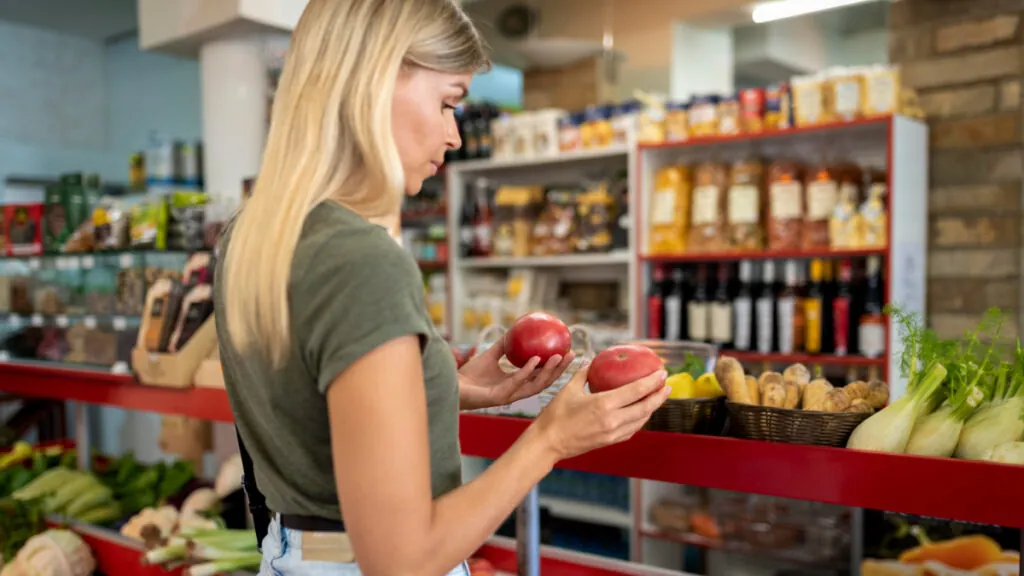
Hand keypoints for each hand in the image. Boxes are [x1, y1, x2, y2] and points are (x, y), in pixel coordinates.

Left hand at [458, 338, 574, 409]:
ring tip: (558, 357)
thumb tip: (516, 329)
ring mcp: (509, 396)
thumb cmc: (469, 374)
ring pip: (535, 385)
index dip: (556, 366)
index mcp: (516, 384)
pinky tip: (534, 359)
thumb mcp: (490, 355)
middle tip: (571, 354)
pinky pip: (516, 382)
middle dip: (560, 370)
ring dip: (548, 371)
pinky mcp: (500, 398)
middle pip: (545, 382)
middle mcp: (516, 391)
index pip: (541, 375)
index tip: (567, 352)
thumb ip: (503, 345)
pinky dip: (526, 371)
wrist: (453, 386)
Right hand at [531, 365, 668, 460]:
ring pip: (641, 420)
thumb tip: (592, 361)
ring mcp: (613, 433)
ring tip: (658, 397)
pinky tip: (641, 413)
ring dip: (652, 408)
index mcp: (604, 404)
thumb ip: (584, 374)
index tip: (662, 373)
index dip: (652, 381)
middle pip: (645, 407)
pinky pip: (632, 429)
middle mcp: (613, 420)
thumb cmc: (555, 415)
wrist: (548, 443)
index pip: (636, 390)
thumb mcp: (569, 389)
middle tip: (666, 385)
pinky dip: (640, 419)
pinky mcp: (610, 441)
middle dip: (659, 396)